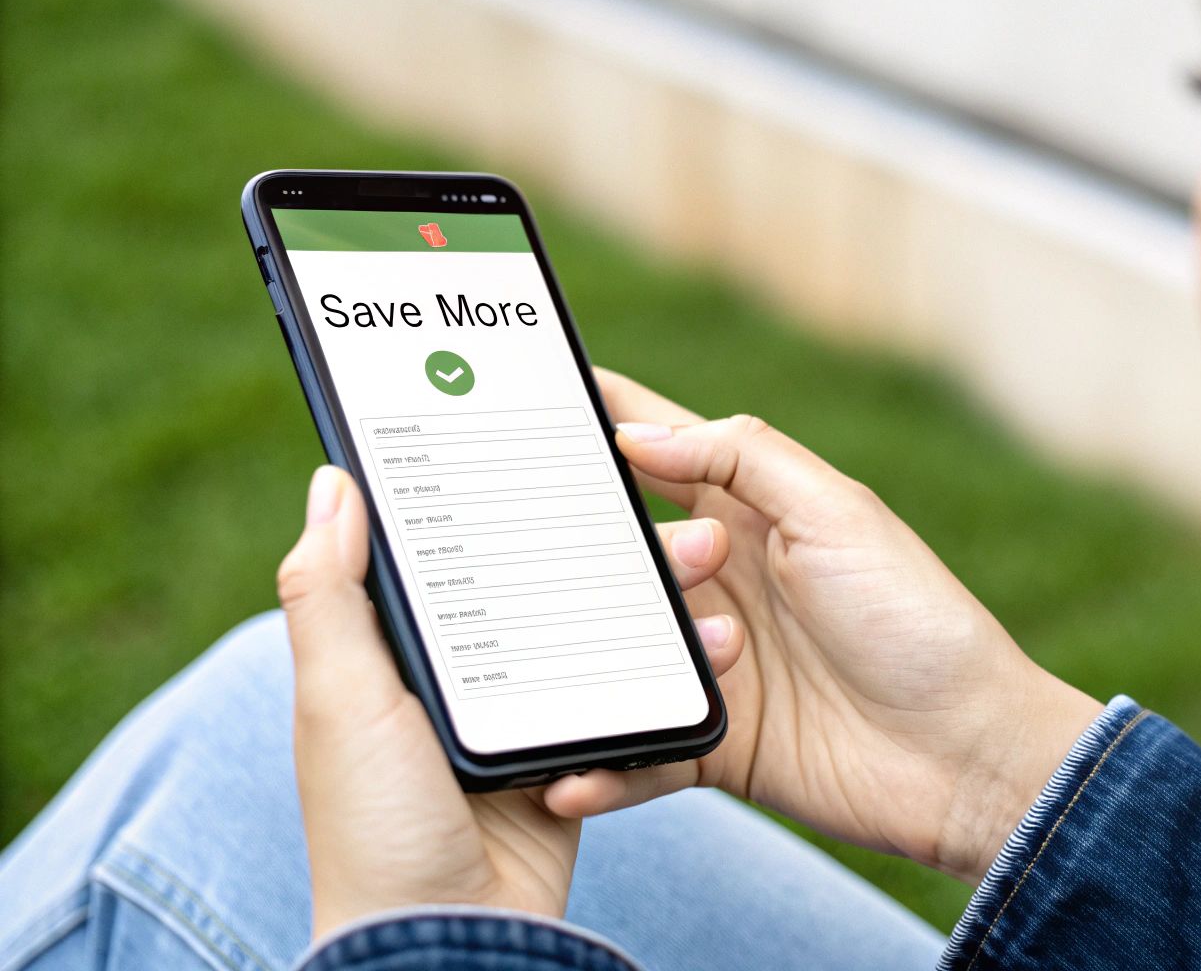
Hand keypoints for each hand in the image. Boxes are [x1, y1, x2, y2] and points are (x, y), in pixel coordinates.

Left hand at [277, 465, 743, 936]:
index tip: (564, 439)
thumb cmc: (375, 825)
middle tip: (680, 513)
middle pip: (550, 581)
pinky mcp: (573, 760)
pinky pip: (626, 701)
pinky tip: (712, 651)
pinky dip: (669, 674)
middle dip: (618, 544)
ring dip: (661, 603)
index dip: (504, 493)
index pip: (458, 546)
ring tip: (712, 570)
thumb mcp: (340, 700)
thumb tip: (331, 481)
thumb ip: (328, 593)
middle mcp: (467, 675)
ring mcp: (524, 718)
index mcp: (402, 650)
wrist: (453, 944)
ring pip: (601, 633)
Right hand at [542, 371, 1102, 881]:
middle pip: (614, 555)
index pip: (657, 452)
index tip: (518, 396)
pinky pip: (638, 749)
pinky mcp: (714, 743)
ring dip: (580, 659)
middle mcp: (721, 585)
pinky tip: (566, 771)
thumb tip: (640, 432)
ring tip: (542, 667)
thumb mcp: (839, 514)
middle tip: (522, 550)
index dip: (596, 422)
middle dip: (567, 549)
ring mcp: (712, 665)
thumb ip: (745, 460)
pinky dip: (601, 763)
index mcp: (752, 515)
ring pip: (611, 652)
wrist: (969, 756)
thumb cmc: (919, 621)